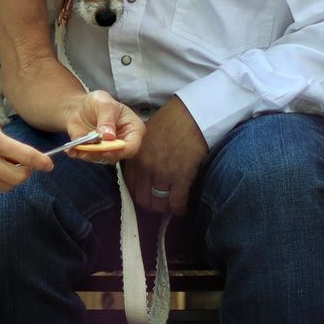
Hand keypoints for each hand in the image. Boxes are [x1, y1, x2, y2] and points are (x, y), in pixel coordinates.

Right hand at [0, 112, 53, 193]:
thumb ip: (3, 137)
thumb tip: (16, 151)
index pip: (26, 156)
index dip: (41, 162)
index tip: (48, 165)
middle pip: (19, 177)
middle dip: (26, 173)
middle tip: (25, 166)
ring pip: (6, 186)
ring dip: (11, 179)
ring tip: (4, 167)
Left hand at [59, 91, 145, 163]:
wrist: (81, 106)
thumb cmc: (98, 102)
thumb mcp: (105, 104)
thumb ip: (107, 119)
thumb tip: (109, 136)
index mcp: (133, 129)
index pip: (132, 147)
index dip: (120, 150)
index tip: (106, 148)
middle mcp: (122, 143)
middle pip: (116, 156)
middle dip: (101, 153)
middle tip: (89, 148)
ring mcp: (108, 150)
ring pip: (101, 159)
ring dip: (88, 155)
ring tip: (77, 147)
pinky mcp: (94, 153)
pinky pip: (87, 157)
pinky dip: (78, 154)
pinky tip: (71, 149)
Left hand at [128, 96, 206, 216]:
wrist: (192, 115)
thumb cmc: (172, 121)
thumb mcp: (146, 135)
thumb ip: (140, 154)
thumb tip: (142, 170)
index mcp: (135, 157)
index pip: (130, 186)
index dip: (139, 193)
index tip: (147, 195)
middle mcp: (146, 168)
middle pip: (143, 199)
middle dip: (151, 204)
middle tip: (160, 202)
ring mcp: (163, 173)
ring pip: (159, 203)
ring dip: (165, 207)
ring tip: (171, 205)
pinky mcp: (181, 177)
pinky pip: (177, 202)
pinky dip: (180, 208)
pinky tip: (182, 208)